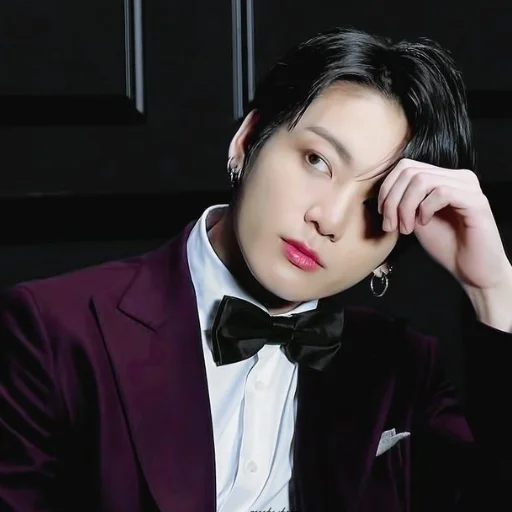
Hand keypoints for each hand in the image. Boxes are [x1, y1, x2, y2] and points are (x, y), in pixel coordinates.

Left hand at [377, 158, 510, 290]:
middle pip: (410, 172)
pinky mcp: (476, 201)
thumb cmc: (446, 245)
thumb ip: (403, 202)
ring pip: (422, 180)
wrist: (470, 270)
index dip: (387, 188)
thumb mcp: (415, 219)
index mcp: (443, 177)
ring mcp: (469, 187)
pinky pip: (441, 192)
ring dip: (405, 207)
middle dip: (392, 200)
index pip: (406, 166)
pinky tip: (425, 224)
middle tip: (391, 226)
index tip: (382, 213)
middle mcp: (458, 177)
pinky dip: (425, 209)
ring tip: (406, 229)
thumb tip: (382, 193)